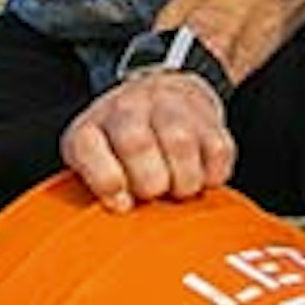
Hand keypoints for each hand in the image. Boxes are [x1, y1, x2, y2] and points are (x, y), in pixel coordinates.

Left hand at [61, 69, 236, 209]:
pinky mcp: (208, 115)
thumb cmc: (122, 143)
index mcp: (92, 126)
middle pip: (136, 143)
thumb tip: (117, 212)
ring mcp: (169, 105)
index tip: (122, 204)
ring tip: (179, 189)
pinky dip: (213, 175)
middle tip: (154, 193)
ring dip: (183, 181)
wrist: (160, 92)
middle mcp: (127, 107)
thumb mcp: (92, 161)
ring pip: (179, 142)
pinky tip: (200, 176)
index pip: (86, 147)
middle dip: (149, 183)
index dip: (105, 181)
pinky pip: (217, 149)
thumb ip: (95, 189)